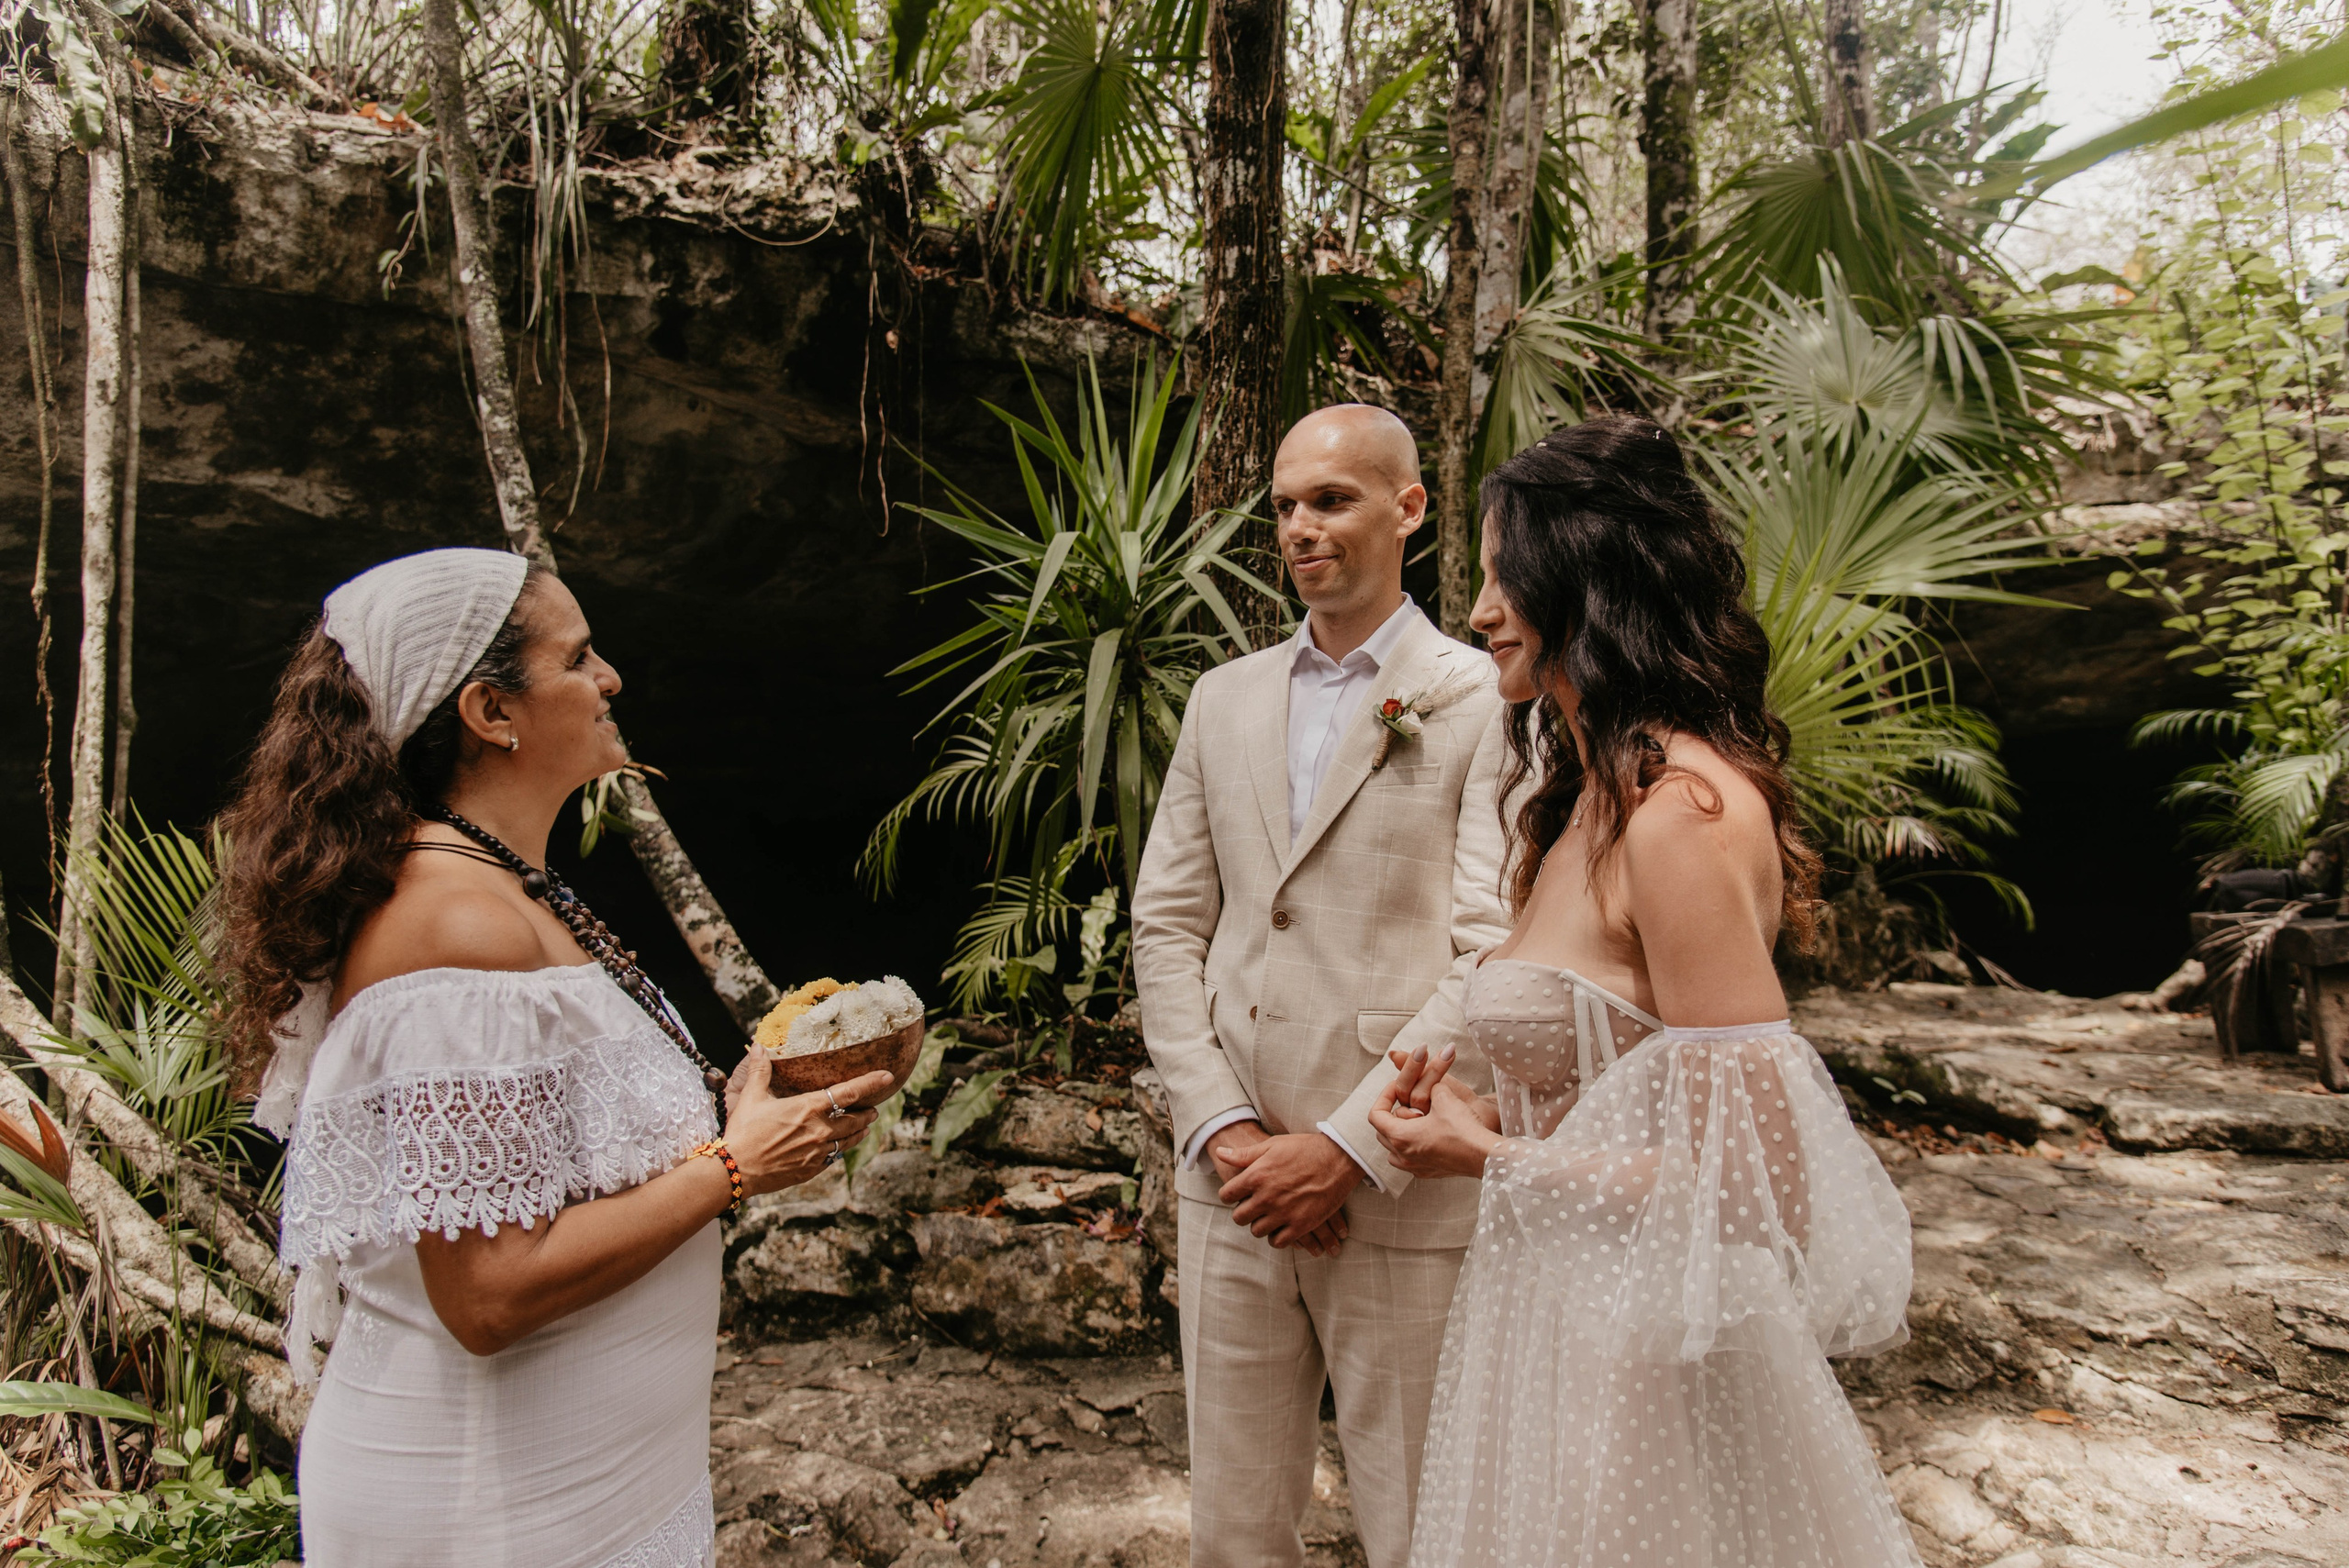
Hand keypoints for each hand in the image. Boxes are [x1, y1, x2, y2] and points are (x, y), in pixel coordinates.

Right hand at [721, 1055, 893, 1196]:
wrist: (735, 1171)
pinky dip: (838, 1150)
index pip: (849, 1093)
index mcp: (808, 1108)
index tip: (887, 1076)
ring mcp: (817, 1152)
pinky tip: (837, 1148)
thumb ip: (760, 1071)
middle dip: (867, 1113)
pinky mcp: (811, 1170)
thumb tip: (759, 1046)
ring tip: (864, 1127)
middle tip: (873, 1109)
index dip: (870, 1083)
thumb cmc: (743, 1132)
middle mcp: (819, 1130)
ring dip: (859, 1132)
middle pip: (856, 1120)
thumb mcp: (751, 1097)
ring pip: (848, 1141)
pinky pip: (833, 1158)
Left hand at [1215, 1131, 1359, 1254]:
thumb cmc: (1304, 1148)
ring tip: (1267, 1217)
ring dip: (1260, 1225)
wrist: (1338, 1158)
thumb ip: (1244, 1154)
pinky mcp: (1301, 1225)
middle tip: (1251, 1208)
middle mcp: (1267, 1197)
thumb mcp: (1272, 1145)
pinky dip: (1277, 1237)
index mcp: (1257, 1176)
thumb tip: (1220, 1152)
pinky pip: (1279, 1241)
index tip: (1236, 1195)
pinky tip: (1280, 1228)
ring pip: (1257, 1231)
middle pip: (1239, 1217)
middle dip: (1243, 1212)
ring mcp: (1284, 1213)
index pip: (1227, 1195)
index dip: (1229, 1195)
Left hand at [1369, 1056, 1500, 1179]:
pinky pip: (1409, 1160)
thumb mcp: (1443, 1096)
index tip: (1396, 1087)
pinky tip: (1427, 1136)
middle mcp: (1402, 1155)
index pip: (1375, 1115)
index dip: (1384, 1096)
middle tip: (1406, 1102)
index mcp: (1400, 1136)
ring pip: (1393, 1149)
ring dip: (1399, 1133)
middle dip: (1391, 1114)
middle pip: (1382, 1132)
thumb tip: (1430, 1085)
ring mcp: (1414, 1168)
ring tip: (1415, 1120)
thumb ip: (1429, 1086)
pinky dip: (1412, 1147)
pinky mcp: (1428, 1173)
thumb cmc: (1462, 1127)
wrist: (1483, 1155)